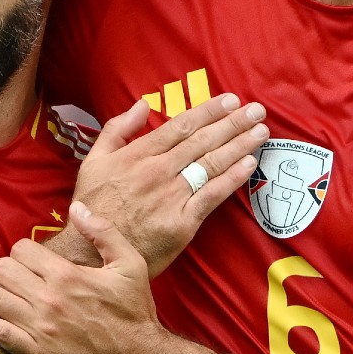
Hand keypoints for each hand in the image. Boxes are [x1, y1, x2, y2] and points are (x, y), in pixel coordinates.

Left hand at [0, 203, 166, 353]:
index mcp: (67, 275)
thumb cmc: (135, 313)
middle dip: (5, 269)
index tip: (31, 261)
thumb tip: (77, 208)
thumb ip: (103, 232)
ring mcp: (39, 328)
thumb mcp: (130, 265)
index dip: (23, 251)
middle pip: (2, 270)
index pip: (21, 248)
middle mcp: (49, 300)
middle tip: (15, 278)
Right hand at [54, 93, 266, 274]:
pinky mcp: (182, 222)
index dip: (209, 111)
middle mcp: (158, 171)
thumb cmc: (93, 207)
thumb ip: (117, 129)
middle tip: (256, 110)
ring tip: (261, 131)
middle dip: (232, 123)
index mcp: (138, 154)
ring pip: (211, 164)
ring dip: (239, 145)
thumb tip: (142, 103)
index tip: (230, 100)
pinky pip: (212, 195)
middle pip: (202, 141)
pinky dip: (232, 178)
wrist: (92, 253)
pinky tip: (249, 164)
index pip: (180, 126)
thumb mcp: (94, 160)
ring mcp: (171, 196)